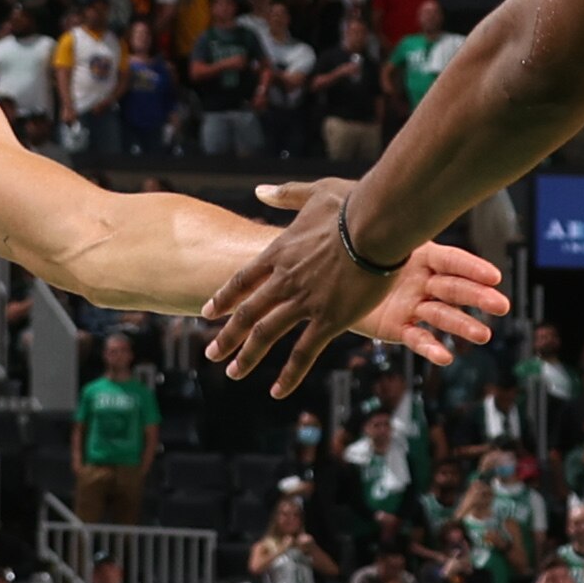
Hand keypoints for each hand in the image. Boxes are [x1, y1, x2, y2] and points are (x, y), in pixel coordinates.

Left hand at [201, 182, 509, 395]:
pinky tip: (276, 391)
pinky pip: (304, 353)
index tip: (208, 313)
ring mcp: (304, 302)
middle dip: (226, 336)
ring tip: (233, 373)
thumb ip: (285, 195)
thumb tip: (259, 191)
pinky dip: (289, 374)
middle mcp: (285, 280)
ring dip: (247, 356)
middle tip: (210, 354)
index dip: (223, 298)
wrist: (376, 223)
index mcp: (280, 252)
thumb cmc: (353, 203)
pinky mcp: (330, 319)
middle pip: (247, 312)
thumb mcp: (314, 192)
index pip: (242, 280)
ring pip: (267, 334)